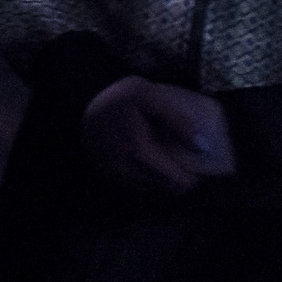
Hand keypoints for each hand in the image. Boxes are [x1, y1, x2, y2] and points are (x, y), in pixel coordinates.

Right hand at [80, 76, 235, 191]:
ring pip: (153, 186)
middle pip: (168, 188)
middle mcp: (126, 171)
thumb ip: (178, 119)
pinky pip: (137, 182)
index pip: (180, 183)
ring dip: (161, 174)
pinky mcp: (106, 174)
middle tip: (180, 154)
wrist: (78, 100)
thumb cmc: (117, 97)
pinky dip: (145, 172)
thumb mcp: (148, 94)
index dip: (193, 175)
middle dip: (179, 174)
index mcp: (140, 152)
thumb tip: (203, 147)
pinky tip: (143, 152)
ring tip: (160, 151)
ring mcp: (115, 175)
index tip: (194, 158)